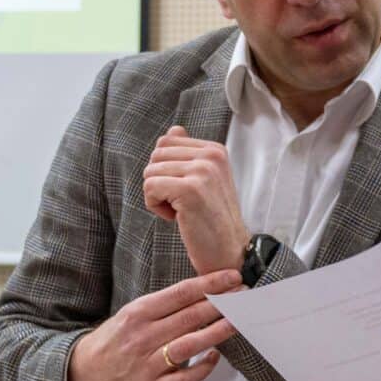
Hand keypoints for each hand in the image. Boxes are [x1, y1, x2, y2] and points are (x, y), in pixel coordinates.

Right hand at [67, 268, 241, 380]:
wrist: (87, 372)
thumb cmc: (116, 339)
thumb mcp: (133, 313)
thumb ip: (165, 306)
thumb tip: (205, 294)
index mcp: (138, 313)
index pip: (180, 293)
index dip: (210, 284)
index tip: (232, 278)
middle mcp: (142, 337)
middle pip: (190, 317)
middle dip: (222, 304)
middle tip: (244, 296)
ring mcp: (147, 365)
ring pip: (190, 345)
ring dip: (218, 331)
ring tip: (238, 321)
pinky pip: (185, 378)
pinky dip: (204, 366)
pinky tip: (215, 354)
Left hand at [143, 126, 247, 275]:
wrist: (230, 251)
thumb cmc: (212, 219)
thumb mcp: (205, 180)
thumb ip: (188, 153)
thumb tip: (174, 129)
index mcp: (215, 150)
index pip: (167, 141)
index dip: (166, 169)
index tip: (186, 190)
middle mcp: (211, 155)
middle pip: (156, 155)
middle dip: (159, 181)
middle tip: (181, 203)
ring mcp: (202, 171)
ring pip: (150, 172)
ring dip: (157, 196)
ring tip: (181, 210)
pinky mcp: (189, 190)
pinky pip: (150, 188)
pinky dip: (156, 206)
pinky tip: (176, 218)